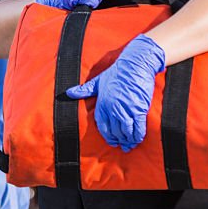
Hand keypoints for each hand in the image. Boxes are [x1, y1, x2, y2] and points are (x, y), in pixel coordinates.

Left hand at [66, 35, 165, 151]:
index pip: (103, 126)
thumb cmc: (117, 71)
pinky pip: (138, 127)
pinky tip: (137, 139)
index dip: (108, 136)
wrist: (136, 63)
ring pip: (126, 132)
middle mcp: (113, 108)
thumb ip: (84, 89)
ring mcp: (126, 109)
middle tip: (122, 145)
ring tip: (129, 144)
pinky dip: (137, 135)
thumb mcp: (99, 80)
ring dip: (128, 140)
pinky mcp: (139, 109)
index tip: (112, 141)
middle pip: (115, 131)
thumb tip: (68, 93)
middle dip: (119, 140)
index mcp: (102, 103)